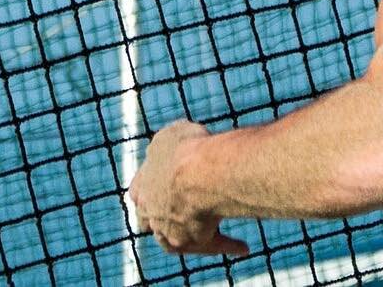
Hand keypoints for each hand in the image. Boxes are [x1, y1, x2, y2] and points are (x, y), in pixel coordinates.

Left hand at [130, 119, 249, 257]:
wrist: (196, 174)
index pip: (139, 194)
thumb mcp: (173, 135)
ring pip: (177, 239)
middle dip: (164, 219)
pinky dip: (226, 246)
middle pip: (152, 222)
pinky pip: (210, 246)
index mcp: (142, 185)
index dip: (151, 191)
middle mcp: (150, 211)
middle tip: (182, 215)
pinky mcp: (190, 242)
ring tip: (216, 232)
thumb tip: (177, 146)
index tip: (165, 188)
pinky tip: (242, 247)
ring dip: (195, 236)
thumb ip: (170, 145)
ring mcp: (167, 230)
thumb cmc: (186, 148)